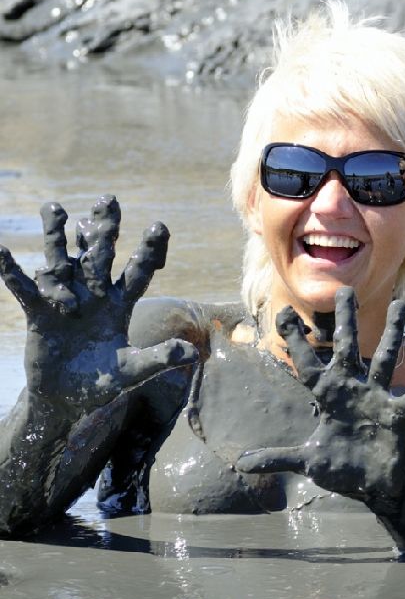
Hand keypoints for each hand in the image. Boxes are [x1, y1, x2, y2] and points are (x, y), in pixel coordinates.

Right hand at [0, 196, 195, 414]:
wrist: (67, 398)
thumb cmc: (103, 383)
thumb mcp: (131, 372)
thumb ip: (158, 359)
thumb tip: (191, 353)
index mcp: (120, 305)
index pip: (138, 272)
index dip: (148, 251)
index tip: (159, 226)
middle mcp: (93, 295)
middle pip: (99, 256)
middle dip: (104, 229)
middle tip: (109, 200)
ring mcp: (65, 299)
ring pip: (61, 261)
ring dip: (56, 236)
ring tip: (55, 206)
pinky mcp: (38, 311)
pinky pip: (23, 288)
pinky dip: (11, 270)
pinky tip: (0, 250)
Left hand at [234, 289, 404, 512]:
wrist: (375, 487)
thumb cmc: (344, 469)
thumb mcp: (308, 461)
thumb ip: (278, 458)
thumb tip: (240, 463)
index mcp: (329, 397)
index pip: (308, 364)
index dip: (296, 341)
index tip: (283, 314)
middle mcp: (353, 390)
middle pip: (348, 349)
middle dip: (347, 320)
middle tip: (345, 290)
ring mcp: (377, 400)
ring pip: (385, 360)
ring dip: (393, 334)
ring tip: (400, 306)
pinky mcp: (397, 417)